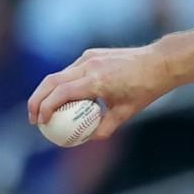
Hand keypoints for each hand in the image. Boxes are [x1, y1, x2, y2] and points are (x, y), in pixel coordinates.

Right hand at [28, 46, 174, 140]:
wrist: (160, 62)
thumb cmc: (145, 89)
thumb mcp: (126, 113)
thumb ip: (104, 128)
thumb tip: (85, 139)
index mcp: (96, 80)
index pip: (60, 93)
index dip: (45, 108)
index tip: (41, 123)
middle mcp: (89, 65)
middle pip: (51, 82)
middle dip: (36, 100)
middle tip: (33, 119)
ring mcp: (89, 57)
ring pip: (59, 74)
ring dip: (47, 92)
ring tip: (44, 110)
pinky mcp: (91, 53)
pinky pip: (71, 70)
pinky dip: (62, 84)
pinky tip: (63, 98)